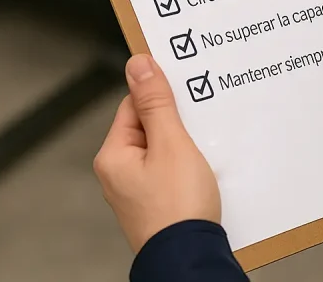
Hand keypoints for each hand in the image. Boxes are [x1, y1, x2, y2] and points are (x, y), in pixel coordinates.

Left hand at [94, 54, 220, 252]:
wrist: (191, 258)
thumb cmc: (179, 207)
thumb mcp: (171, 144)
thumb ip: (156, 103)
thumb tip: (138, 64)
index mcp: (114, 156)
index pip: (134, 105)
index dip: (162, 95)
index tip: (187, 87)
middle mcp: (120, 174)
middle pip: (151, 127)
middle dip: (178, 122)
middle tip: (203, 119)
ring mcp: (139, 191)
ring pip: (165, 150)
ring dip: (188, 145)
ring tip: (208, 147)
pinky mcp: (158, 203)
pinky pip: (173, 171)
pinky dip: (190, 166)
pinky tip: (208, 168)